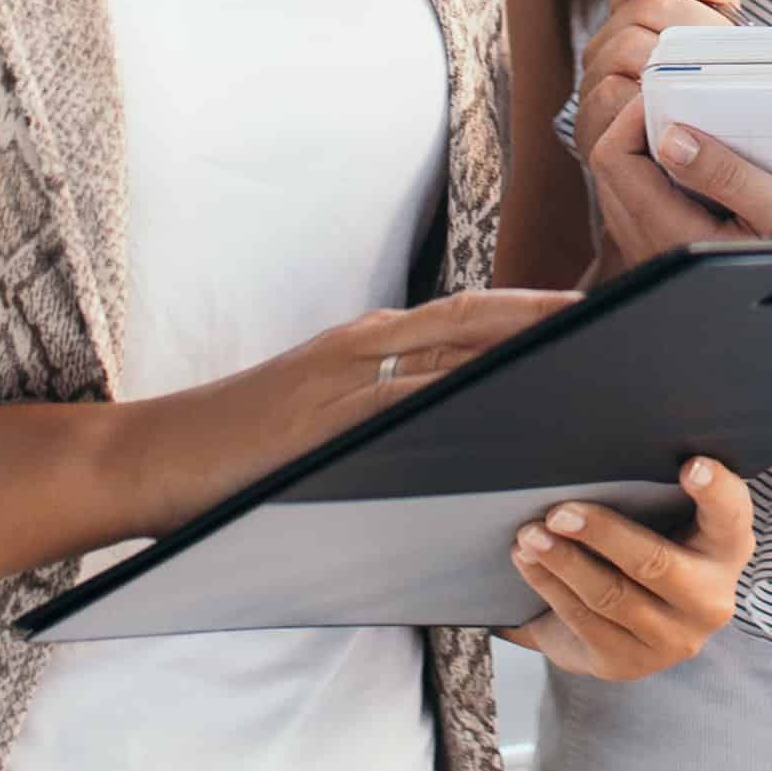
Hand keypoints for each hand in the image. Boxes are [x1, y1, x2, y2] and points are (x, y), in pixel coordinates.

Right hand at [119, 289, 573, 534]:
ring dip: (523, 352)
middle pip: (476, 322)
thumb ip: (381, 416)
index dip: (532, 312)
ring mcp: (344, 377)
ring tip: (590, 359)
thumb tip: (450, 436)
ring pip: (453, 352)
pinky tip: (510, 406)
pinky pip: (410, 398)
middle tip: (621, 327)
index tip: (592, 316)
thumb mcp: (319, 422)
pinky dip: (463, 393)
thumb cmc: (236, 454)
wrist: (150, 458)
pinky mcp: (326, 416)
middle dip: (548, 322)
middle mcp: (362, 344)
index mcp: (364, 341)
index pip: (466, 316)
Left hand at [506, 456, 758, 677]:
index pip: (730, 515)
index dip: (715, 490)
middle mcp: (710, 599)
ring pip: (610, 596)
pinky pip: (583, 621)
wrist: (630, 627)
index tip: (691, 466)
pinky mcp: (630, 663)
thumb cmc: (645, 547)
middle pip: (655, 563)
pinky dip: (549, 585)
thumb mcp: (662, 522)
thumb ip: (651, 492)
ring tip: (528, 535)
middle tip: (559, 512)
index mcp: (726, 549)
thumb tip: (600, 441)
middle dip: (601, 534)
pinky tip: (526, 562)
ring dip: (562, 561)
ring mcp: (672, 639)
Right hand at [569, 0, 746, 172]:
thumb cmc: (710, 108)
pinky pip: (615, 97)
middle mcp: (605, 40)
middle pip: (646, 3)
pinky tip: (684, 113)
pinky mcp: (591, 128)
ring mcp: (594, 82)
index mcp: (631, 11)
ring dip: (681, 63)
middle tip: (734, 52)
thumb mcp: (718, 45)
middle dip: (701, 22)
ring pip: (630, 47)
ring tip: (714, 84)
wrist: (693, 190)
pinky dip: (652, 102)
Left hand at [582, 93, 771, 277]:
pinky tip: (701, 161)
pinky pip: (645, 203)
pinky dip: (663, 173)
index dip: (634, 115)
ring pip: (625, 186)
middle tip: (684, 102)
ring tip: (695, 127)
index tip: (673, 91)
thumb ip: (724, 174)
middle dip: (639, 127)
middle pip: (612, 169)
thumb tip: (671, 137)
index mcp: (673, 237)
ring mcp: (658, 254)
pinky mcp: (672, 253)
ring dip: (650, 149)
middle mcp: (653, 250)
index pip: (615, 159)